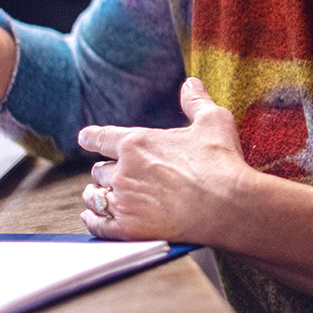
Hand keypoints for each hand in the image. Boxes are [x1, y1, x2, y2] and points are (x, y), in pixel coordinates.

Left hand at [76, 78, 249, 244]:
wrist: (228, 205)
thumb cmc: (220, 161)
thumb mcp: (213, 121)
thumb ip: (196, 102)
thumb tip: (191, 83)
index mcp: (136, 143)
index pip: (101, 137)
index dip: (91, 137)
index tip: (85, 137)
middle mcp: (124, 172)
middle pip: (99, 171)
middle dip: (105, 171)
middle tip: (112, 173)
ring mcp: (124, 201)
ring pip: (95, 198)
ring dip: (96, 195)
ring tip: (96, 196)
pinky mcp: (129, 228)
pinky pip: (98, 225)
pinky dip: (93, 220)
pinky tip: (91, 218)